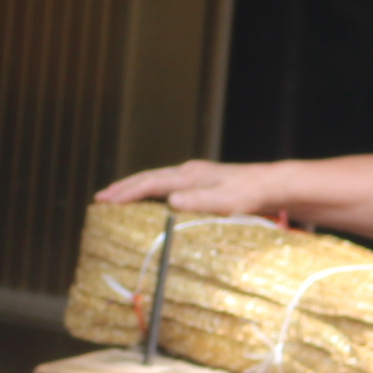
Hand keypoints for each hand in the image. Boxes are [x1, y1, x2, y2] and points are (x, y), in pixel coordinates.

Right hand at [96, 157, 281, 216]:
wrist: (273, 185)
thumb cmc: (251, 194)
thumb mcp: (226, 201)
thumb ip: (198, 200)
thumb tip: (170, 200)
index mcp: (190, 175)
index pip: (150, 183)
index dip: (126, 192)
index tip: (106, 200)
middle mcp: (188, 171)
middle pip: (148, 177)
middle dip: (123, 187)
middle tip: (100, 197)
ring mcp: (194, 175)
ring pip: (156, 179)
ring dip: (134, 188)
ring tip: (115, 196)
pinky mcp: (201, 182)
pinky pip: (166, 184)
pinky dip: (149, 190)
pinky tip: (147, 199)